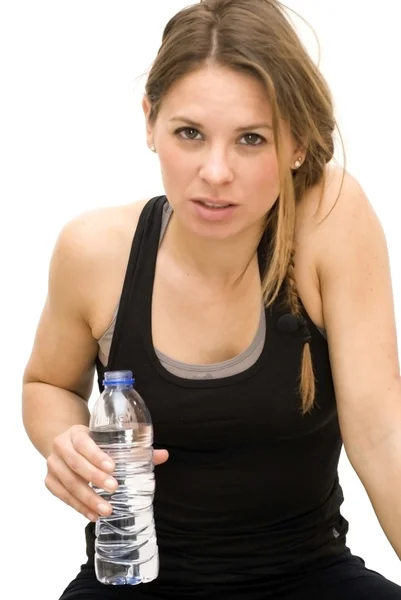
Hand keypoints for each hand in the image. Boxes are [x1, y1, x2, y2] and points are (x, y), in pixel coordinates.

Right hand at [45, 424, 168, 520]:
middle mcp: (61, 446)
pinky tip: (92, 514)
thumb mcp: (108, 439)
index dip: (97, 456)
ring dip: (87, 498)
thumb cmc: (93, 443)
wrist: (65, 443)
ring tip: (106, 510)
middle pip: (75, 464)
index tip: (113, 467)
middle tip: (114, 489)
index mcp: (76, 432)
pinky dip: (78, 506)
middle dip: (95, 478)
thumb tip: (163, 455)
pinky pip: (62, 496)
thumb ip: (135, 448)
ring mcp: (53, 464)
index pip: (84, 443)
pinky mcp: (49, 481)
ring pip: (68, 483)